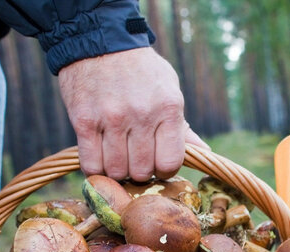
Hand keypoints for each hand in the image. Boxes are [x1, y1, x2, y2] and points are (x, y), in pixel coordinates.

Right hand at [58, 47, 208, 181]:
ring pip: (116, 171)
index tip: (156, 163)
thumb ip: (182, 127)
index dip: (164, 170)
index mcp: (168, 108)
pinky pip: (91, 164)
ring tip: (117, 157)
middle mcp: (141, 115)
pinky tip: (100, 158)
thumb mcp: (169, 90)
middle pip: (141, 171)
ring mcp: (111, 119)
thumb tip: (204, 153)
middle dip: (139, 171)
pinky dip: (96, 169)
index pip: (170, 163)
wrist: (100, 41)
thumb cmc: (140, 70)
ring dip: (116, 170)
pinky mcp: (84, 122)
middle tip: (134, 159)